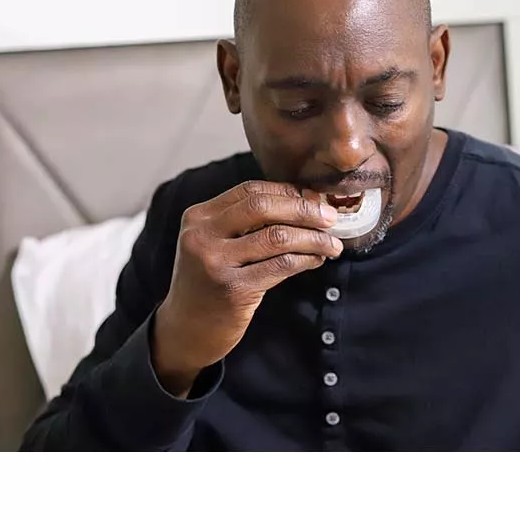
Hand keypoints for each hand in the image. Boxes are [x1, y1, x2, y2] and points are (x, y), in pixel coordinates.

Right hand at [152, 180, 342, 396]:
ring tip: (332, 244)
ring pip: (277, 237)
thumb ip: (247, 223)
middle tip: (331, 218)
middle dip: (304, 210)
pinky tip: (317, 260)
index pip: (250, 190)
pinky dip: (306, 259)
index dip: (287, 192)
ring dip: (313, 238)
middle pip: (263, 206)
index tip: (314, 199)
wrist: (186, 330)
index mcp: (198, 217)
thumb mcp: (215, 244)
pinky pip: (281, 266)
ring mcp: (215, 262)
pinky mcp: (233, 290)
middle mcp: (202, 235)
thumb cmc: (210, 283)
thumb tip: (305, 202)